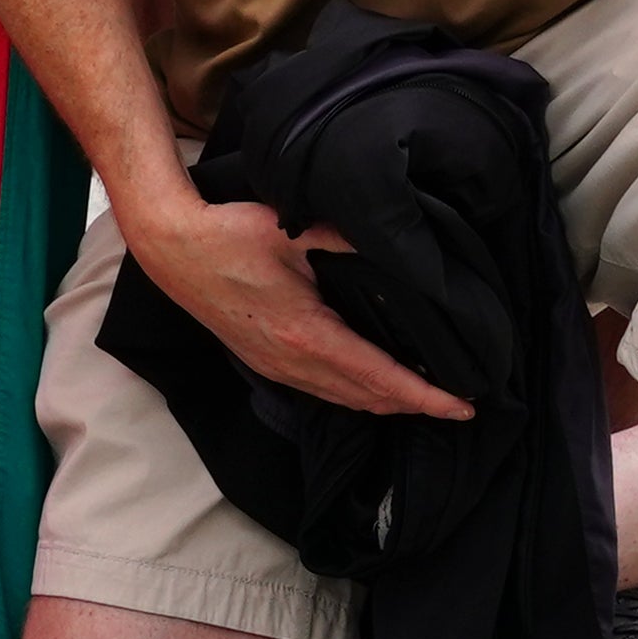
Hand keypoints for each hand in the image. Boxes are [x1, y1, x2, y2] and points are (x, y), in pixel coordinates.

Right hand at [120, 180, 474, 419]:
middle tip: (456, 403)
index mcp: (310, 337)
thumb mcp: (297, 231)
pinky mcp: (264, 362)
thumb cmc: (230, 236)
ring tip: (421, 396)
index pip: (384, 379)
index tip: (465, 407)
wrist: (172, 248)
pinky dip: (356, 395)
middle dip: (415, 406)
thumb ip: (352, 240)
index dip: (429, 397)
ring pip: (345, 401)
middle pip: (369, 400)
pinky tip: (368, 383)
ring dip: (385, 403)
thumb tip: (398, 243)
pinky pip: (322, 392)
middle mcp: (294, 364)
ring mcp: (276, 368)